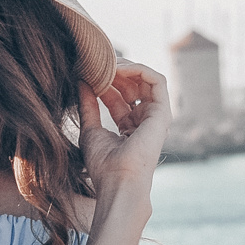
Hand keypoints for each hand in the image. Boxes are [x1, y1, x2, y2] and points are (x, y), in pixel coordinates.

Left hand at [77, 61, 171, 191]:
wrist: (117, 180)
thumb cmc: (103, 164)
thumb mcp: (90, 128)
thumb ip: (88, 105)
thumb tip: (81, 82)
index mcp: (129, 126)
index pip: (118, 96)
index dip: (104, 82)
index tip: (86, 74)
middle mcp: (144, 120)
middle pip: (132, 86)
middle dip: (115, 72)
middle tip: (96, 64)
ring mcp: (155, 116)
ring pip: (145, 80)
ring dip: (126, 68)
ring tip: (106, 64)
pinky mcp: (163, 112)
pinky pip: (156, 80)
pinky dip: (139, 69)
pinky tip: (119, 68)